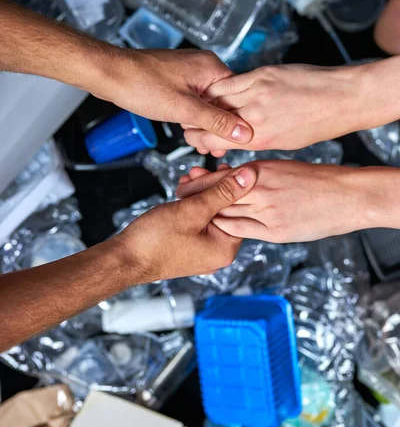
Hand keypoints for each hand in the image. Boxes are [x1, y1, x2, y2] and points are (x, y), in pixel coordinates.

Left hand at [96, 48, 252, 144]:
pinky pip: (193, 98)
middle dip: (219, 124)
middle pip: (224, 99)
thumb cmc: (142, 85)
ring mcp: (189, 71)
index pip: (239, 96)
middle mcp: (203, 65)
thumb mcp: (185, 110)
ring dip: (204, 120)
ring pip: (207, 101)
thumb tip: (243, 132)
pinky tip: (186, 126)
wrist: (110, 75)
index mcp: (211, 67)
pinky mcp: (176, 78)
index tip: (235, 141)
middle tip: (214, 147)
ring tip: (200, 140)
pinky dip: (192, 113)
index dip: (237, 121)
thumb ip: (216, 121)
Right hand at [117, 165, 255, 280]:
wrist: (124, 259)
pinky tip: (181, 191)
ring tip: (186, 179)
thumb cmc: (156, 240)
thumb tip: (250, 176)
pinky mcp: (189, 247)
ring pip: (208, 213)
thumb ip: (223, 192)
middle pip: (224, 210)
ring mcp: (203, 251)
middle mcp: (218, 253)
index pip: (239, 208)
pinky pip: (197, 221)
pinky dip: (190, 205)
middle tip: (196, 171)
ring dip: (198, 193)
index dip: (228, 184)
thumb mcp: (193, 210)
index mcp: (226, 248)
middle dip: (210, 187)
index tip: (219, 167)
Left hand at [177, 161, 380, 242]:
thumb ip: (255, 175)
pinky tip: (215, 229)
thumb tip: (234, 178)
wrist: (346, 195)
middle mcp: (259, 189)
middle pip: (215, 194)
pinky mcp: (275, 231)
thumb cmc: (317, 180)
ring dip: (206, 214)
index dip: (198, 181)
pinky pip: (241, 230)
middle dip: (194, 197)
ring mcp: (266, 211)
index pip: (218, 176)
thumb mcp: (280, 168)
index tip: (185, 181)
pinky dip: (225, 228)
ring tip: (189, 216)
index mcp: (260, 169)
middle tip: (178, 197)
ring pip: (225, 212)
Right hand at [183, 63, 367, 155]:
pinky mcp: (262, 74)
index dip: (198, 140)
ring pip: (215, 96)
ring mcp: (256, 91)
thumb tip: (235, 136)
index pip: (211, 140)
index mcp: (258, 138)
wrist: (341, 98)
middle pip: (208, 117)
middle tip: (194, 119)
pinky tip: (220, 88)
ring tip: (204, 103)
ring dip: (206, 100)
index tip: (196, 137)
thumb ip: (255, 139)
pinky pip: (231, 80)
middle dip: (197, 120)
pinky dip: (221, 86)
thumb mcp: (282, 143)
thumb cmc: (318, 123)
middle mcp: (253, 115)